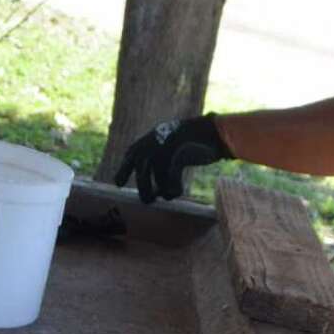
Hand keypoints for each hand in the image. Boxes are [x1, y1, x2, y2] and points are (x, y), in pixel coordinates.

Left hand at [115, 114, 230, 203]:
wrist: (214, 133)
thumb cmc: (195, 144)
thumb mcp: (174, 149)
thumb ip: (162, 163)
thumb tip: (156, 191)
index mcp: (152, 137)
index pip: (132, 153)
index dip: (124, 169)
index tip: (118, 184)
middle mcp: (156, 141)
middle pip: (141, 169)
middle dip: (143, 187)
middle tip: (149, 200)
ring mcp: (167, 148)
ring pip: (155, 177)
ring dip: (160, 190)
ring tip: (164, 196)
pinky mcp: (178, 156)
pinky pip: (171, 180)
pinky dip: (173, 189)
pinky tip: (177, 193)